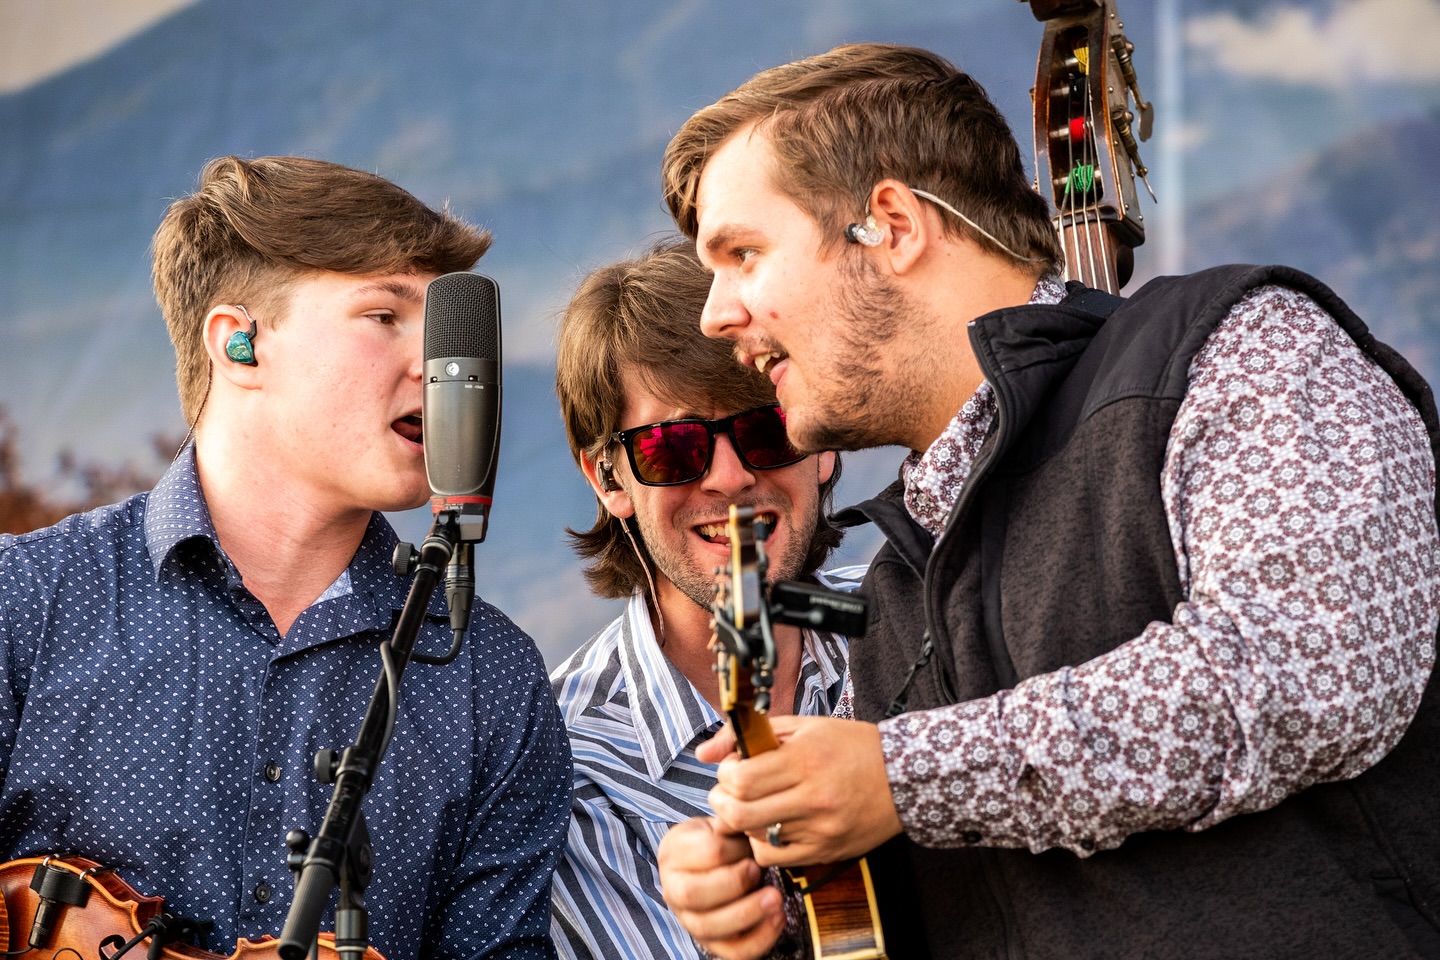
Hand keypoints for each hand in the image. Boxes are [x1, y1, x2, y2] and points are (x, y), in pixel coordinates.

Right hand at [658, 817, 784, 959]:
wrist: (713, 860)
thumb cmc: (720, 839)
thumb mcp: (721, 824)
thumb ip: (733, 826)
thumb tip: (753, 829)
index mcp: (673, 853)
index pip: (704, 853)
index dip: (732, 849)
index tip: (752, 845)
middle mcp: (673, 890)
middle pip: (693, 894)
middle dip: (733, 883)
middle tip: (759, 870)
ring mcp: (690, 920)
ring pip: (710, 927)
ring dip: (747, 913)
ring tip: (775, 899)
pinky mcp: (712, 943)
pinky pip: (733, 952)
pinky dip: (760, 939)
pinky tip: (778, 917)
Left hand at [699, 715, 902, 866]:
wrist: (903, 777)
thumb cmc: (851, 746)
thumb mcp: (804, 726)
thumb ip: (751, 733)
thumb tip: (703, 752)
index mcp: (805, 759)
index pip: (740, 778)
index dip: (725, 774)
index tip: (733, 768)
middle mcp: (812, 796)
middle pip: (739, 812)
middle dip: (721, 801)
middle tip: (727, 792)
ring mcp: (819, 828)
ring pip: (754, 837)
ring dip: (741, 822)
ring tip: (750, 807)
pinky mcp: (825, 850)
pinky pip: (775, 858)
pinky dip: (762, 844)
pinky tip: (769, 827)